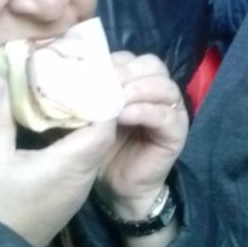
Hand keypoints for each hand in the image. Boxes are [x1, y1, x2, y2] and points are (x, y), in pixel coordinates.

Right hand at [0, 72, 119, 246]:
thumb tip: (2, 75)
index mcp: (71, 164)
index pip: (105, 124)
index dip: (101, 98)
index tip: (87, 75)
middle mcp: (82, 177)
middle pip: (102, 133)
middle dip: (93, 105)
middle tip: (76, 78)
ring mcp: (76, 190)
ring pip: (92, 147)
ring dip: (84, 122)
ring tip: (67, 94)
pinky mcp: (66, 197)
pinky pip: (81, 161)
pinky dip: (75, 140)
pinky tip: (56, 124)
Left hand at [91, 51, 188, 220]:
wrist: (117, 188)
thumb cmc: (101, 149)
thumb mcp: (92, 116)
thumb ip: (90, 95)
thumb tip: (70, 76)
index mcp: (138, 83)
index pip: (132, 58)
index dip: (113, 62)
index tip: (91, 75)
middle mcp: (158, 92)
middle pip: (152, 65)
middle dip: (127, 72)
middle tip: (105, 85)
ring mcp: (171, 110)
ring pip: (163, 85)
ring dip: (136, 90)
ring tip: (114, 102)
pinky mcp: (177, 131)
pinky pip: (165, 114)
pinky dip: (144, 111)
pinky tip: (124, 116)